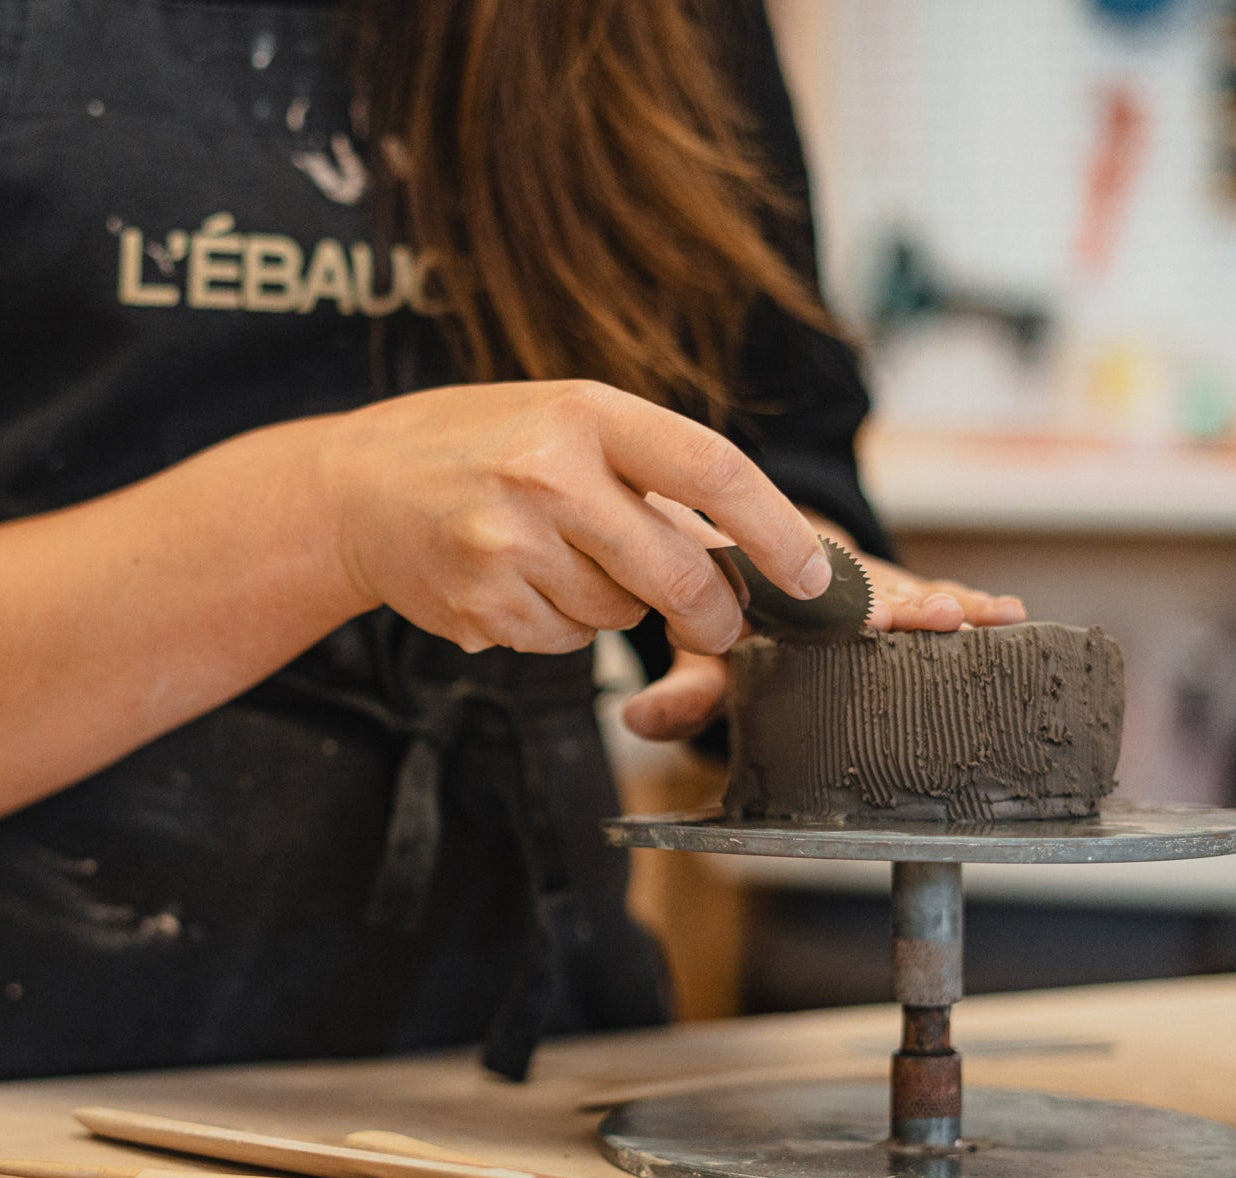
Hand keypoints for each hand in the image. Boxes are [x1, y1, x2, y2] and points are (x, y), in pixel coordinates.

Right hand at [321, 380, 831, 655]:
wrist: (354, 486)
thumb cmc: (473, 445)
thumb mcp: (562, 421)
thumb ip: (647, 472)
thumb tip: (746, 552)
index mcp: (583, 411)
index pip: (712, 470)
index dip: (776, 531)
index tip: (813, 578)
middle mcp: (547, 473)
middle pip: (677, 574)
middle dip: (714, 614)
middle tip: (720, 622)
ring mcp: (509, 543)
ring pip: (618, 614)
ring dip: (612, 605)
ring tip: (554, 557)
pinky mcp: (482, 605)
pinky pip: (566, 640)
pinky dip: (562, 624)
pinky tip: (517, 581)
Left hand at [623, 537, 1026, 742]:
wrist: (752, 547)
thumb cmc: (730, 611)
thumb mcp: (700, 653)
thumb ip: (681, 690)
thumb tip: (640, 721)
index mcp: (769, 580)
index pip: (805, 589)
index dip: (841, 606)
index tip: (873, 620)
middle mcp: (822, 573)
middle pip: (869, 583)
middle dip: (906, 602)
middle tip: (942, 616)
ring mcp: (864, 579)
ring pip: (905, 585)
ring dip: (945, 600)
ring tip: (986, 615)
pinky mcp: (896, 589)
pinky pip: (932, 592)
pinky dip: (970, 602)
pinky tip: (1009, 614)